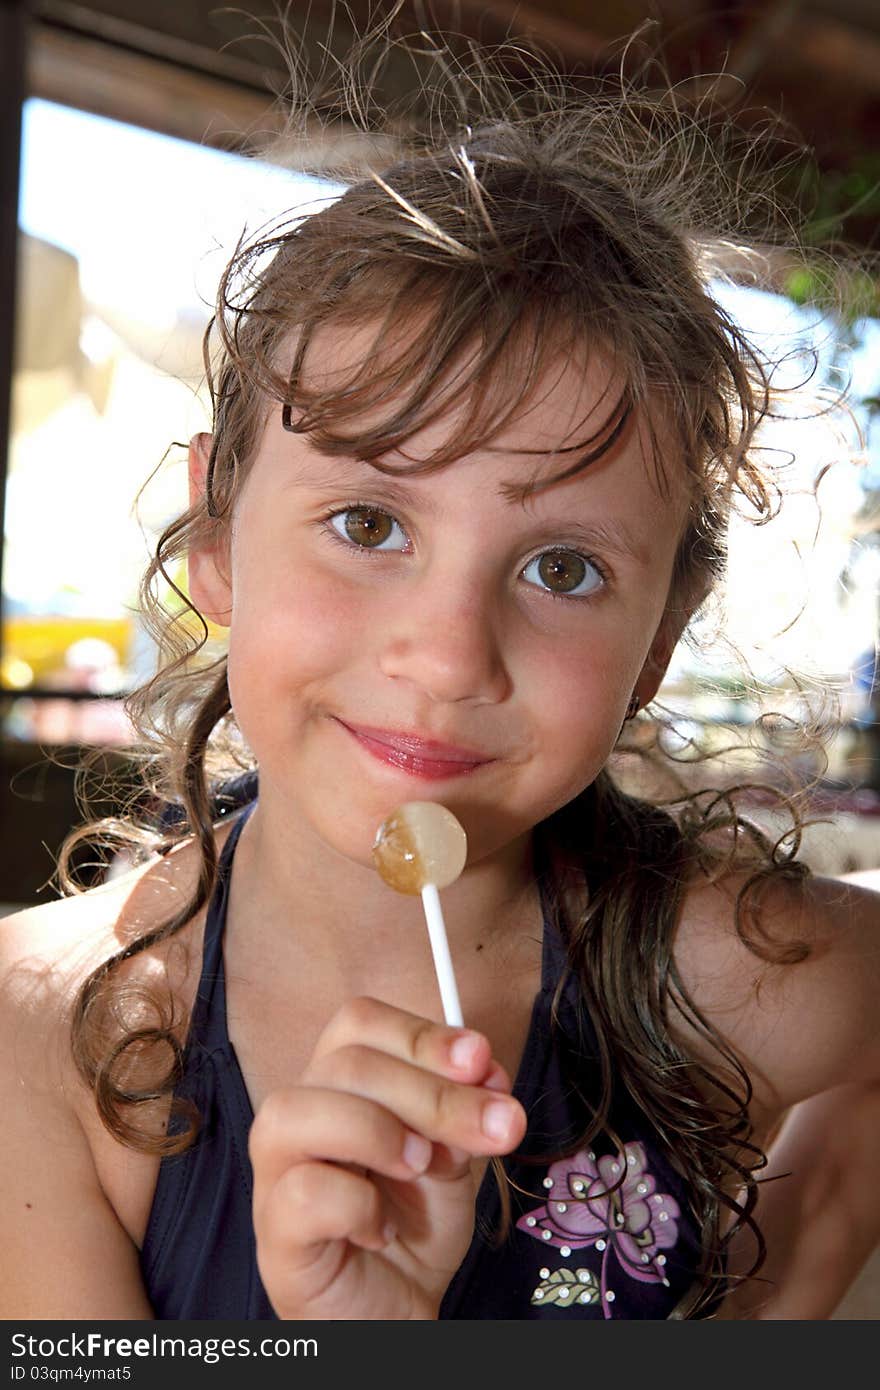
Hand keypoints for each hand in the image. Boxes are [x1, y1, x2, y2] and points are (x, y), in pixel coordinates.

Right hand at [249, 996, 526, 1319]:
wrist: (396, 1309)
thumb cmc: (412, 1224)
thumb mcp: (454, 1156)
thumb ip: (465, 1111)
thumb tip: (486, 1070)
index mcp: (337, 1083)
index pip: (358, 1022)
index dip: (421, 1034)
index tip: (480, 1059)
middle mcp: (297, 1115)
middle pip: (346, 1064)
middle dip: (432, 1092)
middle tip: (494, 1128)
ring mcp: (275, 1173)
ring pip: (299, 1111)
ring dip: (378, 1131)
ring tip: (422, 1166)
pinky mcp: (275, 1232)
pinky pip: (303, 1192)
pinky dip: (357, 1205)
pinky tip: (382, 1229)